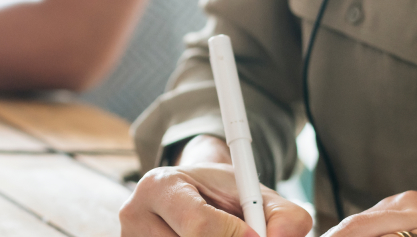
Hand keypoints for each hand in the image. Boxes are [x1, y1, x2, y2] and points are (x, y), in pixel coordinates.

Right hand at [119, 163, 312, 236]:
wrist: (192, 194)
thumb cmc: (222, 194)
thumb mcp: (254, 193)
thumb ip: (281, 215)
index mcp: (161, 185)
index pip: (198, 225)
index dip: (234, 236)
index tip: (254, 235)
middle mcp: (135, 214)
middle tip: (242, 236)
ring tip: (219, 235)